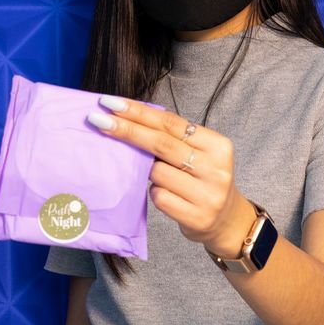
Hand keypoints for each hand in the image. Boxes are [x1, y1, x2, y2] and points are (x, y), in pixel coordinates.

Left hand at [87, 96, 255, 256]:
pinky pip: (159, 197)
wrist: (226, 221)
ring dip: (147, 172)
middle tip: (97, 119)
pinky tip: (168, 195)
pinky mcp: (197, 217)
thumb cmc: (201, 180)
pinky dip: (156, 193)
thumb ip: (172, 139)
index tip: (110, 103)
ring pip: (157, 173)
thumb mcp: (198, 154)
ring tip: (162, 177)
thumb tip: (126, 119)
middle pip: (161, 143)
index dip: (138, 112)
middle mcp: (216, 169)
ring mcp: (208, 195)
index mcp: (218, 145)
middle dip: (126, 130)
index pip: (170, 123)